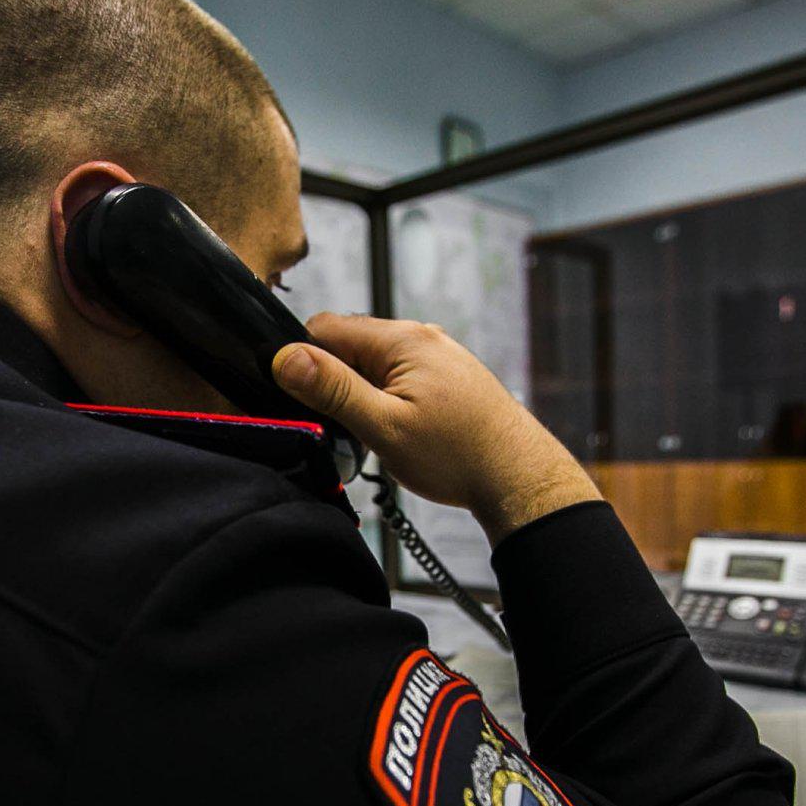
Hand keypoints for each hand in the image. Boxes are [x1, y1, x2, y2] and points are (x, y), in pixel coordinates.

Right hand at [271, 312, 599, 542]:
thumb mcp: (385, 426)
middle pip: (349, 346)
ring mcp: (436, 356)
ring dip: (361, 397)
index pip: (325, 328)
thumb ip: (334, 390)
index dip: (304, 362)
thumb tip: (286, 357)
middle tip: (343, 427)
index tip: (304, 401)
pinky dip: (386, 403)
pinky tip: (399, 434)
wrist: (519, 477)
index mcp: (401, 339)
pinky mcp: (446, 378)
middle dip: (334, 383)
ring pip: (373, 366)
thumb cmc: (458, 455)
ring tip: (376, 435)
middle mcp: (420, 337)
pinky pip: (398, 379)